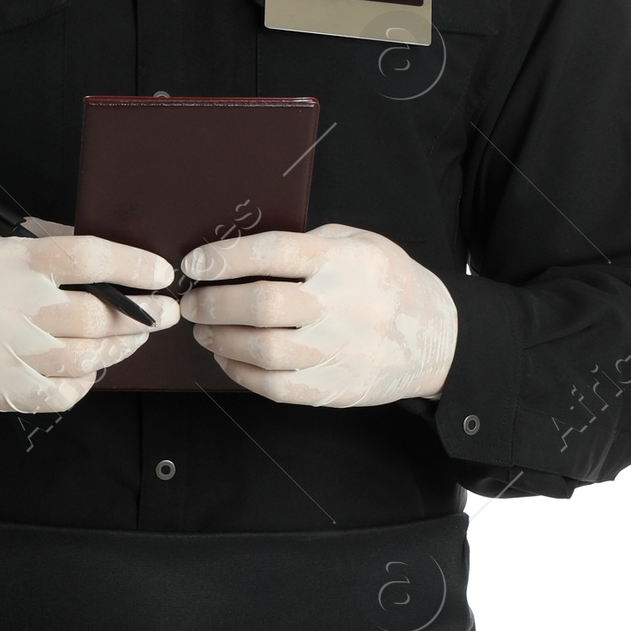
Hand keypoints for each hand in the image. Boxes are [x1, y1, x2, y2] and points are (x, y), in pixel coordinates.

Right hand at [0, 226, 179, 411]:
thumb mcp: (6, 244)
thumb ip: (56, 243)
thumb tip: (120, 258)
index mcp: (11, 261)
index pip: (87, 259)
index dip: (133, 267)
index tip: (161, 274)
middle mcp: (8, 306)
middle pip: (95, 315)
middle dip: (142, 316)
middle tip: (165, 312)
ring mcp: (6, 352)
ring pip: (86, 356)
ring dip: (122, 347)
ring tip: (136, 337)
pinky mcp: (5, 389)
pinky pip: (65, 392)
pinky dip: (88, 380)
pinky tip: (93, 366)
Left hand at [179, 223, 458, 406]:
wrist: (438, 338)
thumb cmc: (390, 284)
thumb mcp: (361, 244)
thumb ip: (309, 244)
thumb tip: (243, 254)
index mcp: (345, 262)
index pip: (273, 254)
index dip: (225, 258)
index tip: (195, 264)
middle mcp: (341, 306)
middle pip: (260, 304)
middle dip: (212, 303)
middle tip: (192, 303)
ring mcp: (339, 351)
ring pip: (261, 349)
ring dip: (219, 339)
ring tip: (204, 330)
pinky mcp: (334, 387)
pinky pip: (273, 385)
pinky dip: (239, 372)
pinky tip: (228, 358)